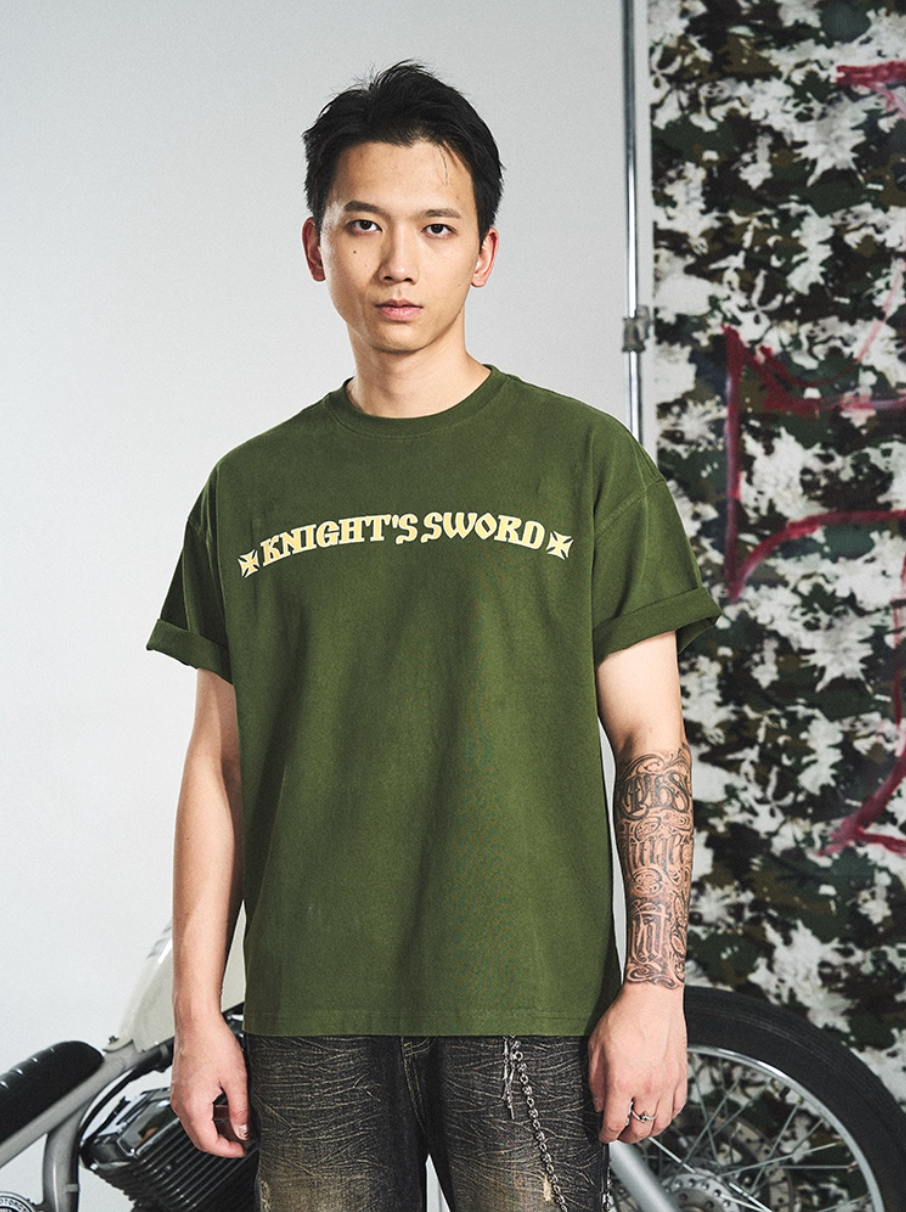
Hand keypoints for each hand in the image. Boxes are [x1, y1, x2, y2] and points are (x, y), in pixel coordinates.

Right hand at [170, 1013, 250, 1156]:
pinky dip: (209, 1114)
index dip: (227, 1150)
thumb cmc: (212, 1042)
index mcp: (193, 1106)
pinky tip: (224, 1107)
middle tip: (241, 1141)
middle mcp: (181, 1104)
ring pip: (196, 1124)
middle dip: (222, 1142)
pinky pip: (193, 1110)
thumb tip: (244, 1130)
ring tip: (237, 1124)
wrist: (197, 1020)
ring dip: (216, 1128)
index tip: (242, 1149)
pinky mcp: (180, 1086)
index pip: (208, 1143)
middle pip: (200, 1137)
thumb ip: (240, 1109)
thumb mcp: (236, 1079)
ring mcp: (178, 1095)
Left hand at [587, 982, 686, 1143]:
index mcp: (623, 1081)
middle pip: (640, 1130)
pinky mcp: (680, 1076)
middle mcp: (647, 1087)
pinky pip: (677, 1108)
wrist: (652, 998)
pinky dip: (667, 1116)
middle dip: (627, 1137)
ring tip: (639, 1125)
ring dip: (648, 1130)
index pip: (615, 1124)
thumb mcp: (596, 1046)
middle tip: (620, 1133)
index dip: (607, 1135)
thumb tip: (599, 1102)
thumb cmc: (625, 1016)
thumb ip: (595, 1080)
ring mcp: (667, 1083)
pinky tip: (659, 1112)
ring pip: (661, 1124)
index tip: (604, 1135)